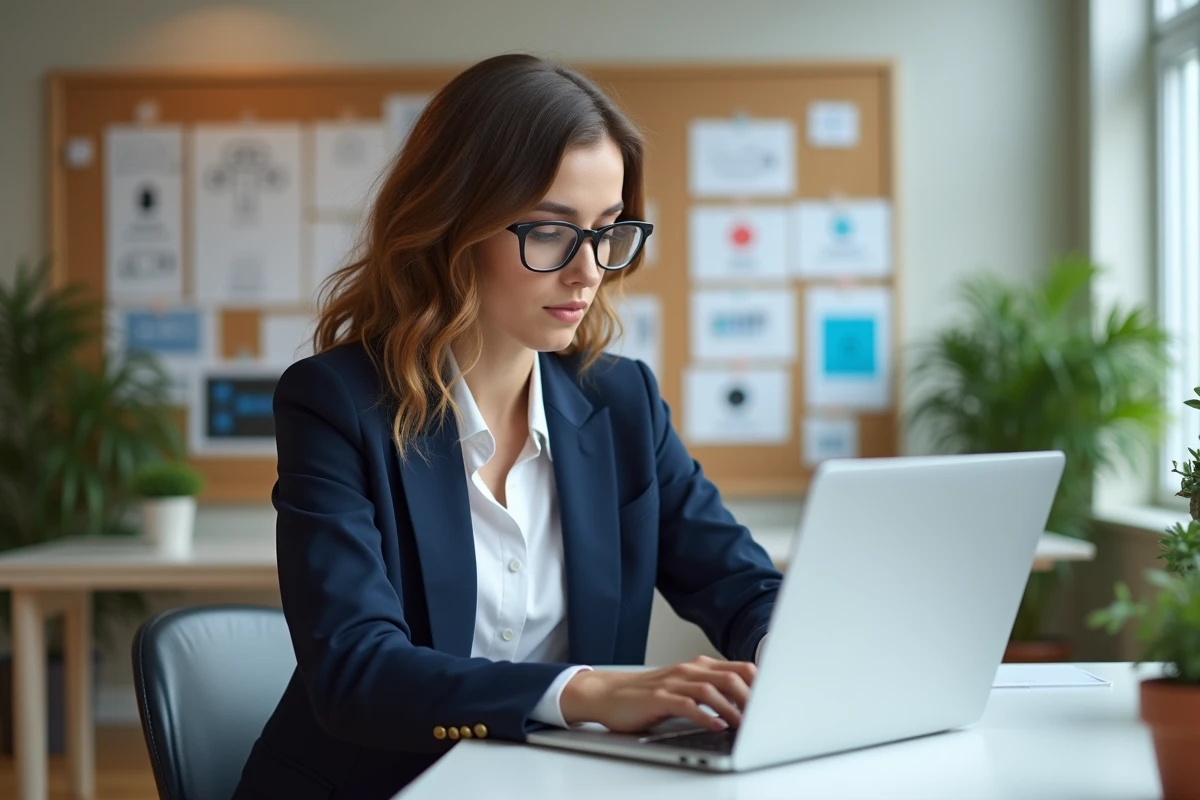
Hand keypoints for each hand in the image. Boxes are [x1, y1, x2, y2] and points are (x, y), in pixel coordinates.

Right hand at [559, 655, 754, 732]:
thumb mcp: (683, 689)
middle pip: (731, 677)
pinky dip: (705, 715)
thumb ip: (710, 692)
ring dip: (732, 708)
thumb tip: (746, 708)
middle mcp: (689, 670)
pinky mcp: (658, 697)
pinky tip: (716, 726)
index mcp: (699, 667)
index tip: (777, 702)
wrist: (607, 694)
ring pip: (711, 689)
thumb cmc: (647, 696)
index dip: (761, 685)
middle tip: (766, 717)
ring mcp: (673, 682)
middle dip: (753, 698)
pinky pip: (687, 704)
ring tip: (745, 725)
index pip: (740, 669)